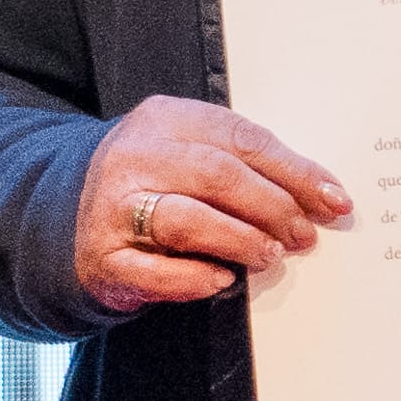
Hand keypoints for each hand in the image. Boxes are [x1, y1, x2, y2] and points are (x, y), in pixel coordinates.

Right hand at [74, 95, 347, 313]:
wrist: (68, 219)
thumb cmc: (152, 186)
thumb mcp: (190, 155)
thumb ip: (245, 166)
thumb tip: (320, 196)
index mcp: (163, 120)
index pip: (241, 139)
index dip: (294, 171)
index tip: (332, 200)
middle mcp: (134, 157)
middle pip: (217, 176)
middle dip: (272, 207)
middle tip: (302, 235)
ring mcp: (113, 208)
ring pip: (187, 220)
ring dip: (239, 240)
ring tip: (269, 255)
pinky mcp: (103, 258)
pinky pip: (156, 272)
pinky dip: (196, 279)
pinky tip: (222, 281)